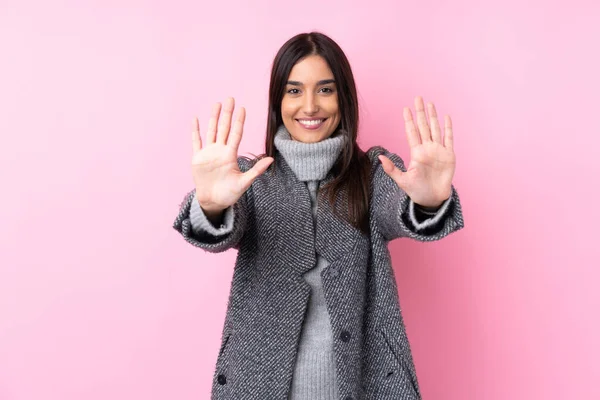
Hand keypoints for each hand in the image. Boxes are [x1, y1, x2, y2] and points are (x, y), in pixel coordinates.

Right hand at [191, 97, 273, 211]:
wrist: (213, 201)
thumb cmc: (229, 193)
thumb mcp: (244, 182)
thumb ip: (256, 170)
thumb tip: (271, 159)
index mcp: (230, 155)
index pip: (236, 134)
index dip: (239, 121)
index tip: (243, 109)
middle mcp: (220, 151)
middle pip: (224, 128)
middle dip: (227, 114)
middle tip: (231, 98)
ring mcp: (208, 153)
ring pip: (211, 131)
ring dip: (213, 118)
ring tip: (216, 104)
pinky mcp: (197, 158)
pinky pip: (196, 142)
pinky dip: (195, 131)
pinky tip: (195, 119)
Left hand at [378, 96, 454, 207]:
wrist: (432, 199)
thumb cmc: (416, 191)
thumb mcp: (402, 180)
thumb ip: (391, 169)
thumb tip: (380, 157)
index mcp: (416, 153)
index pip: (411, 132)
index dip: (408, 120)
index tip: (405, 109)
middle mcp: (427, 149)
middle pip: (423, 126)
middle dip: (420, 112)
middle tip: (418, 98)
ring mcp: (438, 151)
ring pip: (435, 129)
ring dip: (433, 116)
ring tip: (430, 104)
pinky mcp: (449, 156)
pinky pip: (449, 139)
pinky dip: (448, 128)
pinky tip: (446, 117)